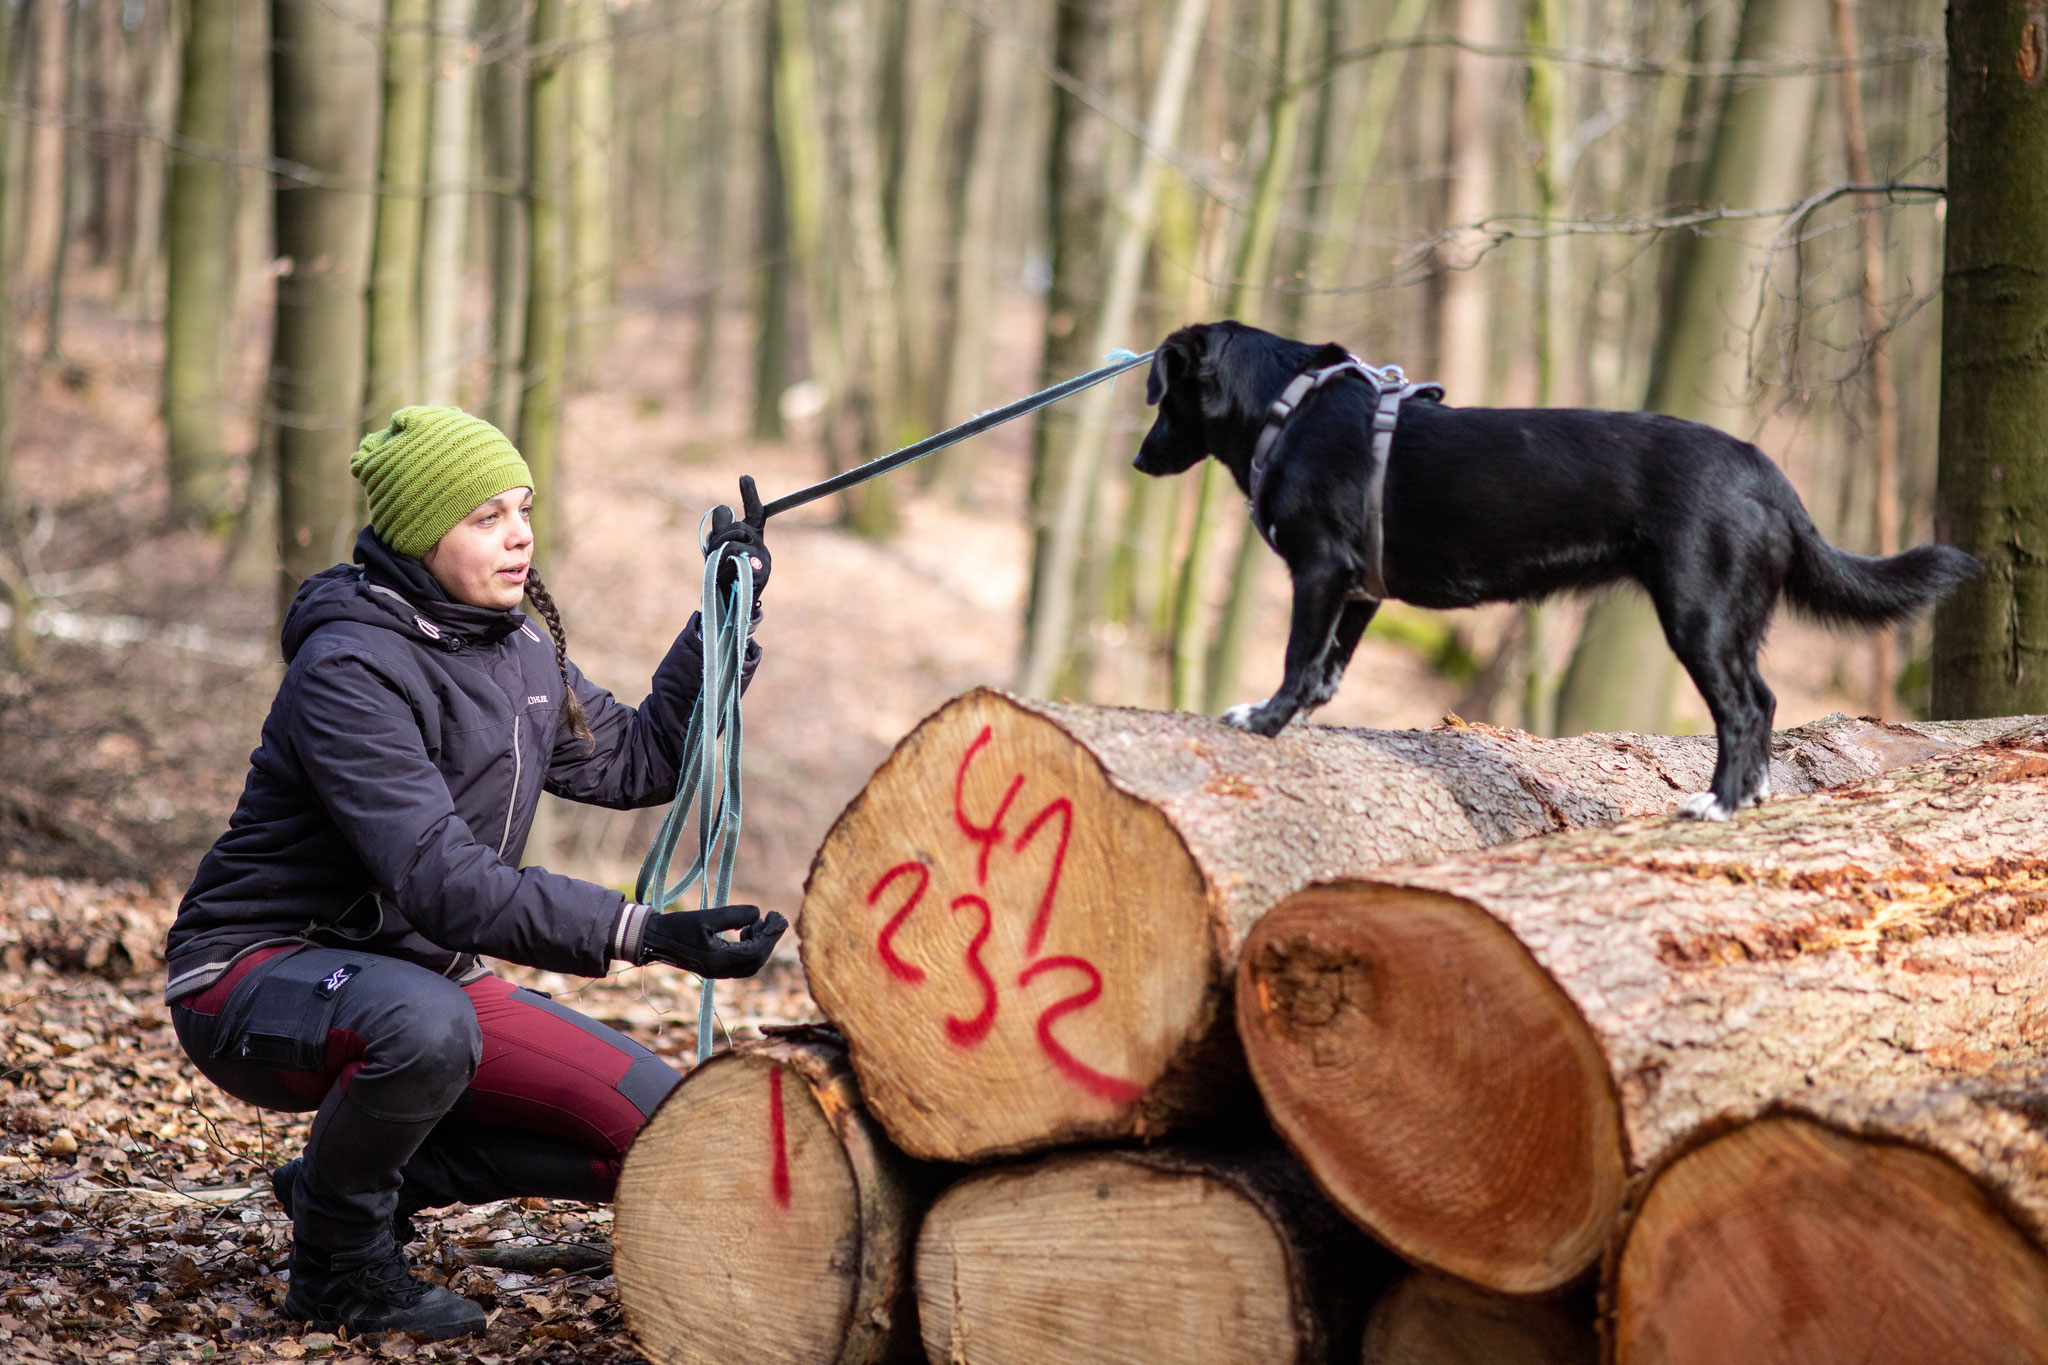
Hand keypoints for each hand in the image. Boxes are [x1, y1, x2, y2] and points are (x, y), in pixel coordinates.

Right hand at [640, 904, 787, 977]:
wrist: (653, 939)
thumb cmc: (677, 926)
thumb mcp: (706, 917)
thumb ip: (733, 916)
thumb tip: (757, 914)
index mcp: (719, 961)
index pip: (756, 952)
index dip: (771, 935)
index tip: (777, 917)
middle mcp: (721, 970)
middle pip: (757, 960)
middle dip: (769, 939)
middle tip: (775, 918)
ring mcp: (718, 971)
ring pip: (751, 963)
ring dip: (760, 944)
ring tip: (760, 922)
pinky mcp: (715, 967)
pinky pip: (741, 962)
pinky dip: (750, 948)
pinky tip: (746, 931)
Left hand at [706, 476, 769, 598]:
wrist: (730, 609)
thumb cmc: (724, 578)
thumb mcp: (719, 552)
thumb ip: (720, 532)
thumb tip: (722, 508)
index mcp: (754, 540)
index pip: (755, 513)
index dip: (750, 495)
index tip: (744, 476)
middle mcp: (761, 548)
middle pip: (737, 527)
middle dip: (721, 536)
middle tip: (715, 554)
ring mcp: (762, 562)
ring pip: (733, 542)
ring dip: (719, 553)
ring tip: (719, 569)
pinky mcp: (758, 575)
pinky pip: (733, 558)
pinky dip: (722, 565)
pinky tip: (722, 575)